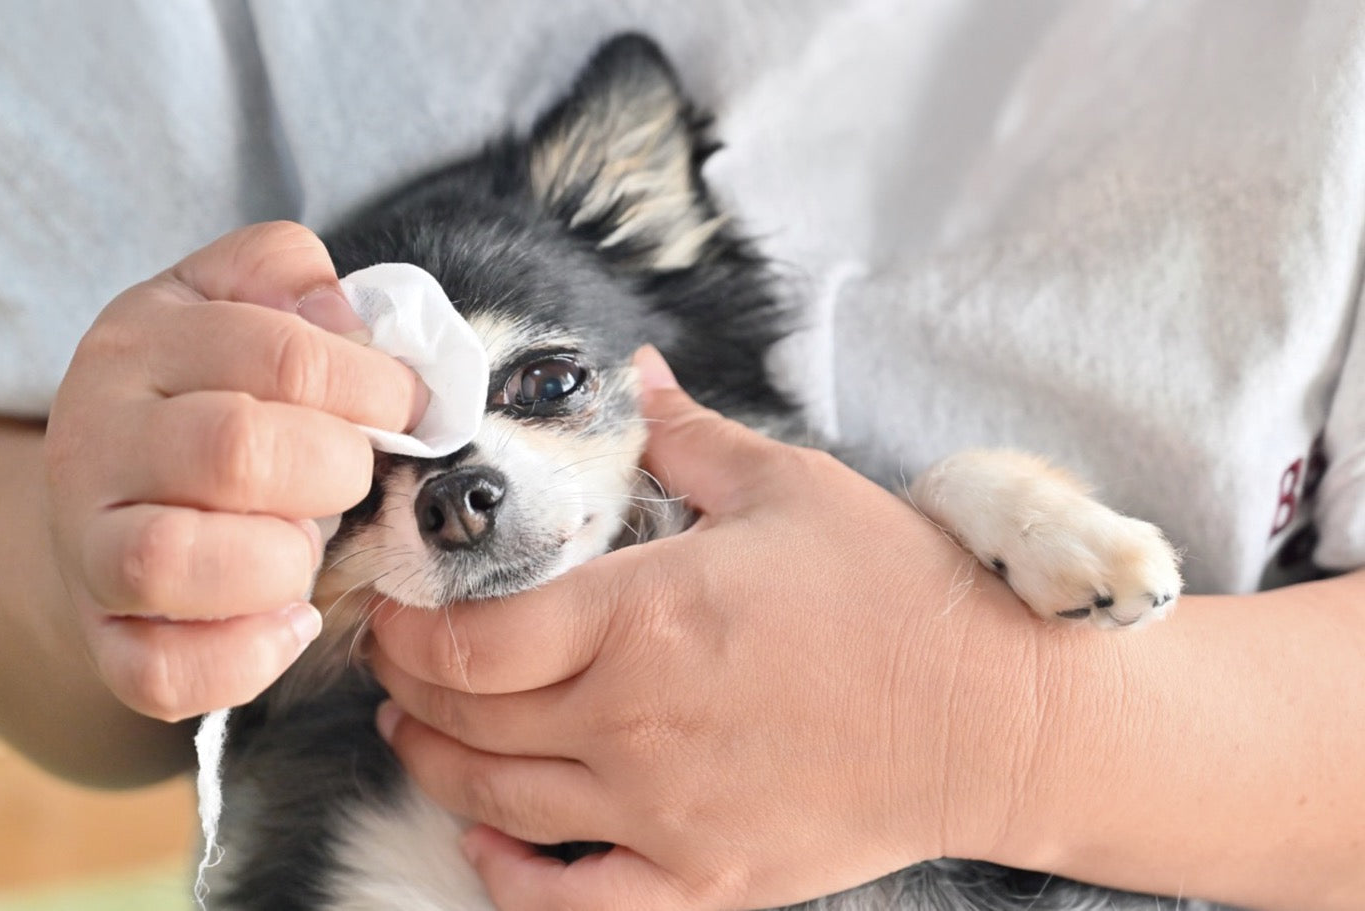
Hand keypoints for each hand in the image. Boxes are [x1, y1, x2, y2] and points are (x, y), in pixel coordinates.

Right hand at [46, 221, 427, 721]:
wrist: (111, 493)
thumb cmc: (205, 392)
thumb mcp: (233, 302)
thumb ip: (286, 275)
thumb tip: (340, 311)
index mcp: (142, 345)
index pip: (283, 354)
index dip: (375, 386)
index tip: (408, 409)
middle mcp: (98, 441)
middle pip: (236, 451)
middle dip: (334, 469)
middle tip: (352, 477)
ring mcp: (91, 546)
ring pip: (171, 561)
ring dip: (279, 560)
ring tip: (308, 548)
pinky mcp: (107, 638)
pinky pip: (163, 671)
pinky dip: (243, 657)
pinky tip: (291, 620)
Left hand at [369, 348, 1042, 910]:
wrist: (994, 715)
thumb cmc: (899, 591)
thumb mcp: (789, 486)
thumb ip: (689, 434)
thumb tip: (637, 374)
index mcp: (643, 616)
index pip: (468, 640)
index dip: (404, 625)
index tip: (393, 605)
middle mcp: (633, 723)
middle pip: (464, 719)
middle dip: (408, 685)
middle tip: (396, 658)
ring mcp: (663, 813)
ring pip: (496, 803)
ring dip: (435, 765)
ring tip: (418, 729)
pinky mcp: (703, 877)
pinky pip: (572, 901)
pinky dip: (509, 877)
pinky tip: (487, 844)